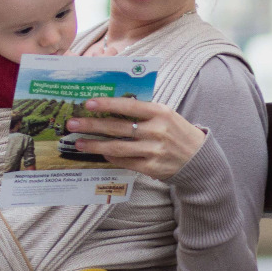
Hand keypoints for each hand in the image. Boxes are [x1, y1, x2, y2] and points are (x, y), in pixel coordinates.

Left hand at [65, 98, 205, 181]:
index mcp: (160, 112)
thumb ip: (143, 111)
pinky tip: (100, 153)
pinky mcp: (151, 167)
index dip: (107, 104)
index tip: (88, 103)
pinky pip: (125, 162)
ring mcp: (154, 151)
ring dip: (95, 145)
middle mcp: (157, 131)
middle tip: (72, 124)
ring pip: (118, 148)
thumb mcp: (166, 115)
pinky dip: (111, 157)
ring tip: (79, 143)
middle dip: (92, 126)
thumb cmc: (177, 132)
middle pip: (118, 128)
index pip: (129, 106)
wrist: (198, 159)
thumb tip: (111, 106)